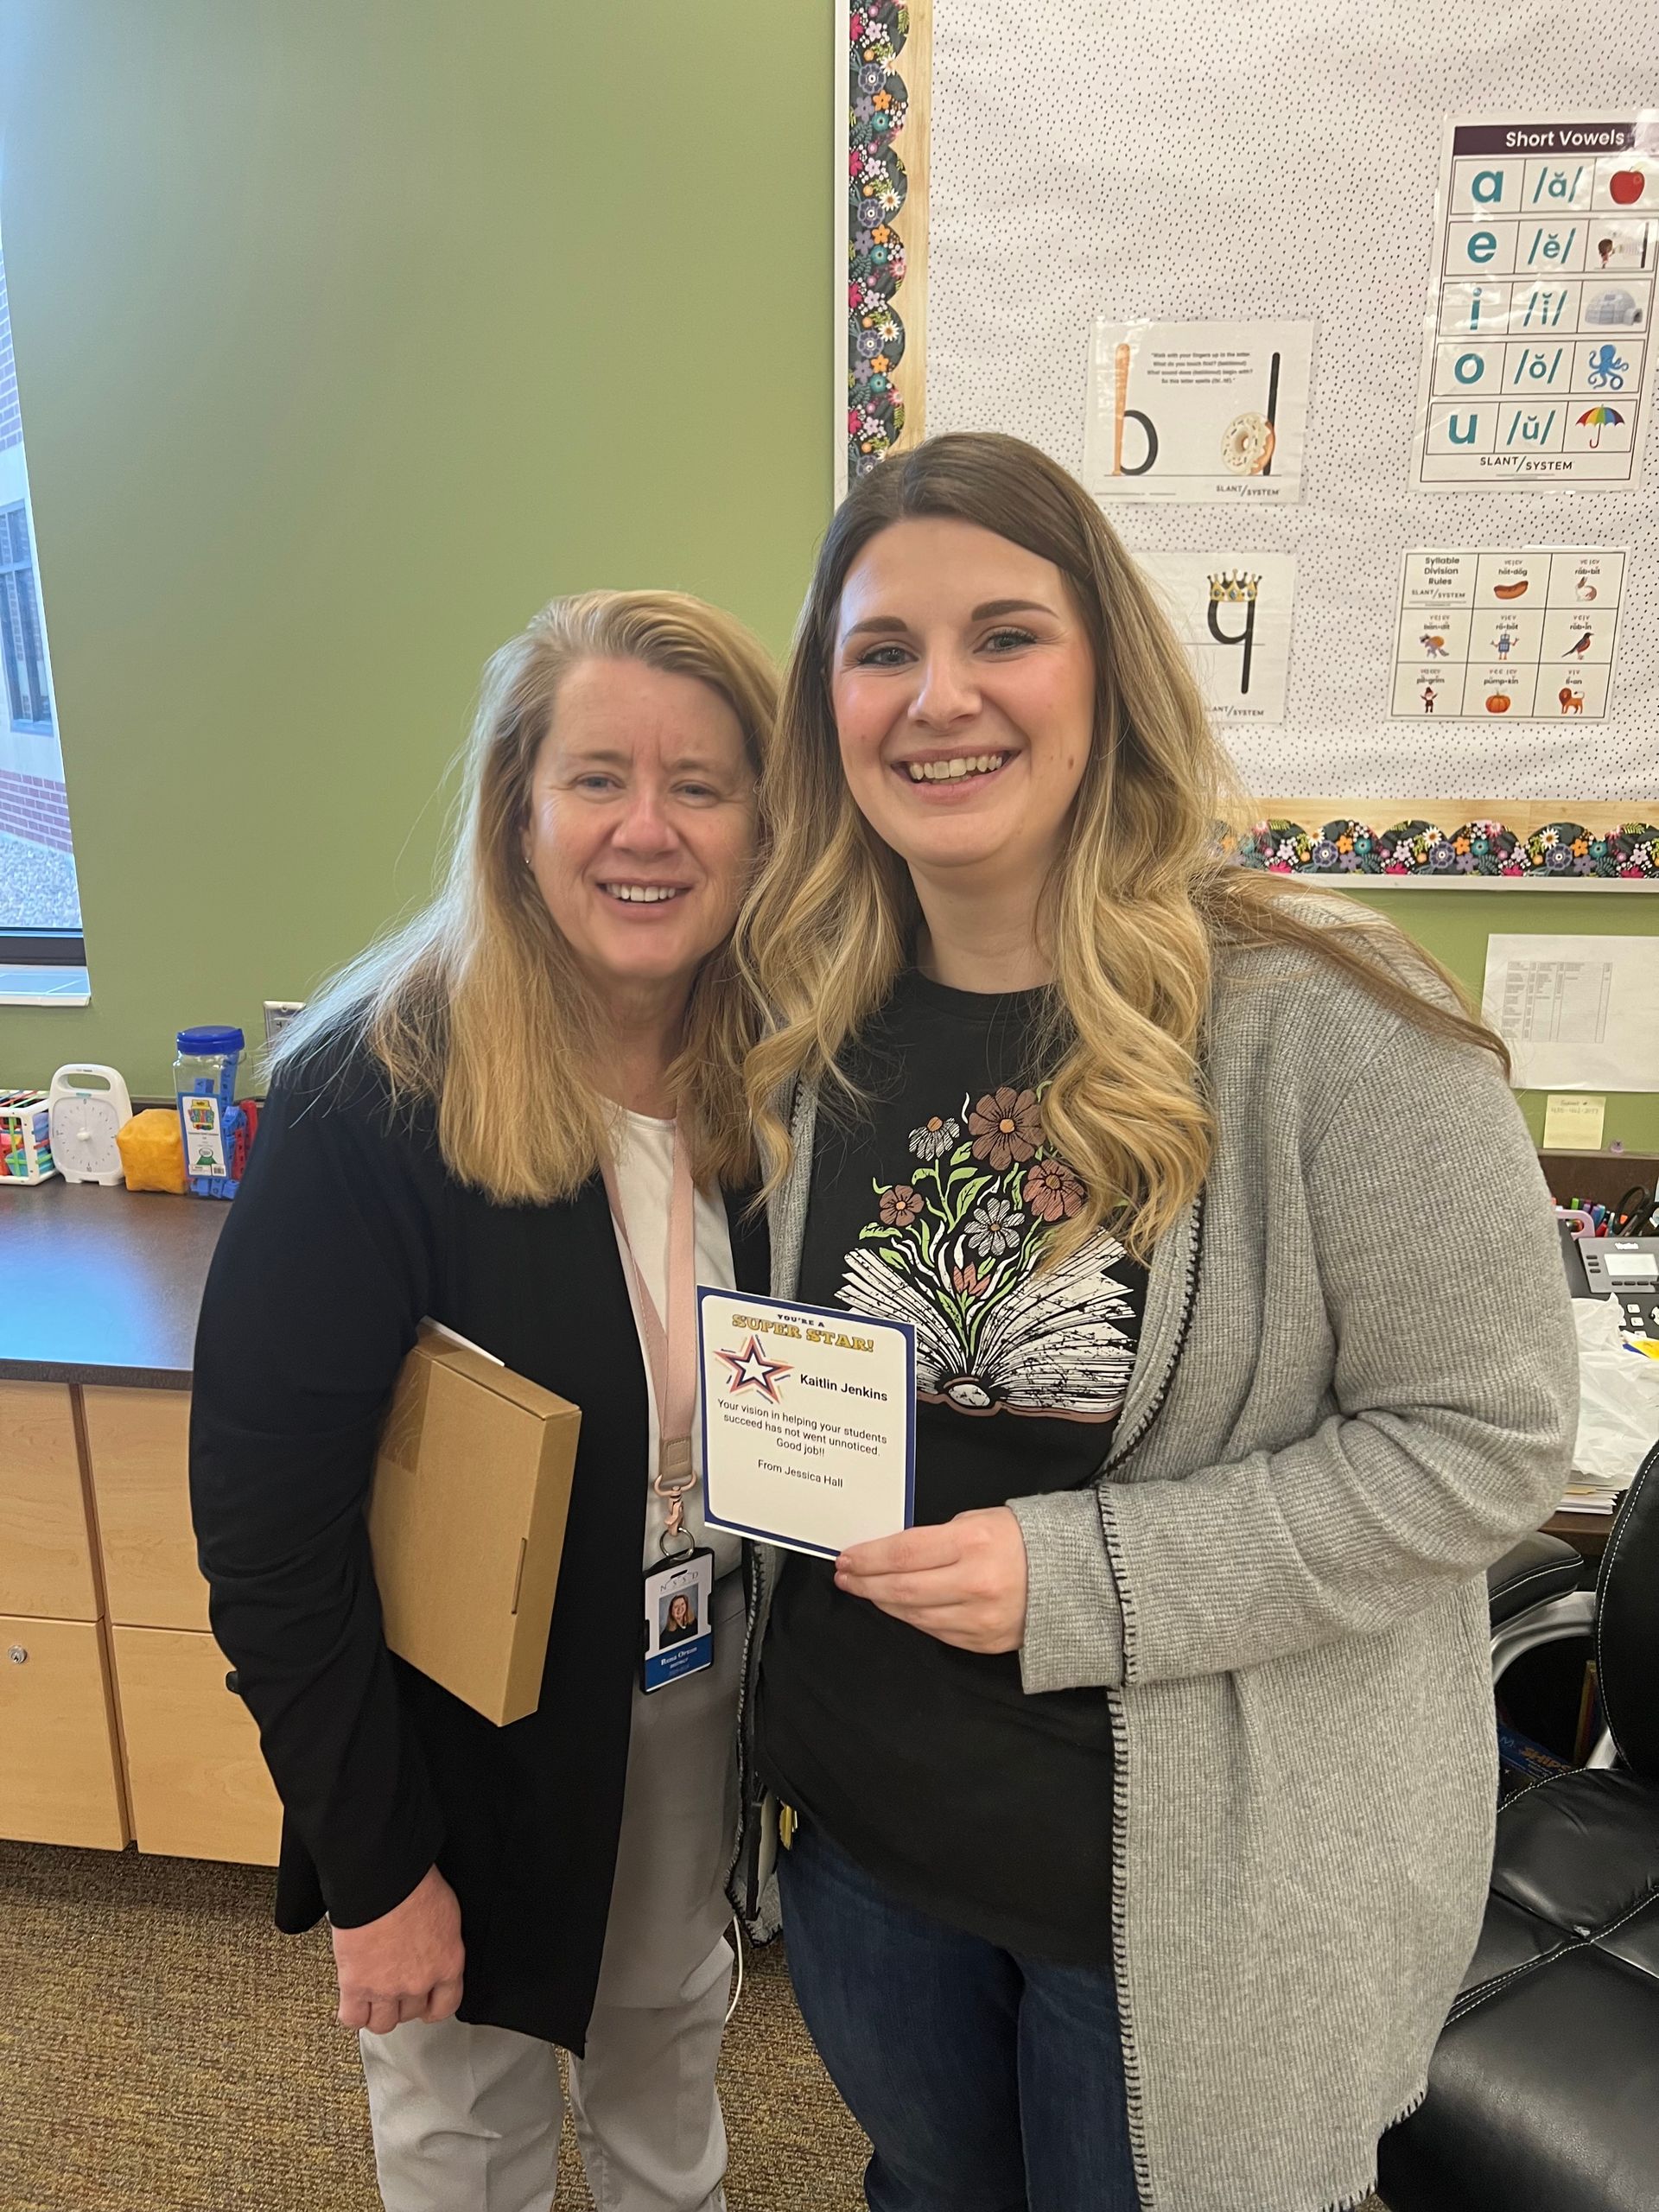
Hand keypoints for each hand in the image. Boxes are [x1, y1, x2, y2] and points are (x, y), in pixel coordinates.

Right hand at [332, 1863, 464, 2033]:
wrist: (384, 1879)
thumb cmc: (415, 1884)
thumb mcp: (445, 1912)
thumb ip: (441, 1941)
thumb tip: (432, 1946)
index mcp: (447, 1962)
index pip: (446, 2004)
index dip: (432, 2007)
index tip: (426, 2005)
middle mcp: (419, 1981)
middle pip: (411, 2013)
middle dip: (402, 2003)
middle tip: (393, 1987)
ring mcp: (387, 1988)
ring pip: (382, 2023)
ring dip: (377, 2011)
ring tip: (372, 1997)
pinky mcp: (356, 1986)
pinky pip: (353, 2018)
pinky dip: (351, 2013)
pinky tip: (352, 2000)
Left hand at [834, 1506, 1028, 1653]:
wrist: (1076, 1577)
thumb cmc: (1022, 1539)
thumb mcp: (979, 1521)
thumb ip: (937, 1539)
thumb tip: (893, 1555)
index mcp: (973, 1543)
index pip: (903, 1553)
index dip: (868, 1558)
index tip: (846, 1558)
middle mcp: (975, 1584)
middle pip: (902, 1589)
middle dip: (866, 1583)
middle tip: (845, 1577)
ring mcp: (980, 1618)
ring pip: (914, 1615)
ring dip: (883, 1603)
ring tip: (865, 1590)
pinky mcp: (984, 1642)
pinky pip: (935, 1631)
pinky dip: (911, 1618)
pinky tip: (898, 1607)